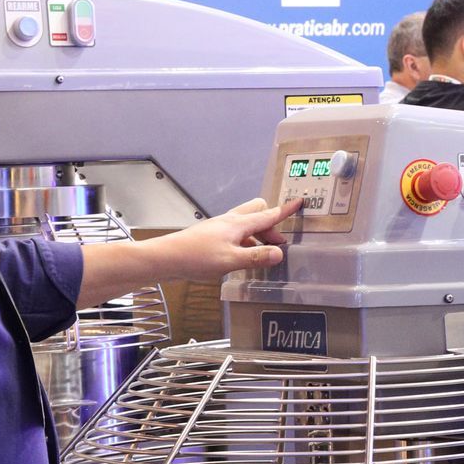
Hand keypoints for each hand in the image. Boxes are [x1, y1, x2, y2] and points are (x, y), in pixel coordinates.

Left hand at [144, 197, 303, 282]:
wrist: (165, 258)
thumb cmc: (196, 258)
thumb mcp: (230, 260)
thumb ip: (256, 257)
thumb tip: (279, 253)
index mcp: (238, 224)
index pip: (268, 214)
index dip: (284, 210)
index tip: (298, 202)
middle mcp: (230, 221)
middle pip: (257, 212)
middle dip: (271, 224)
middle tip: (277, 243)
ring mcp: (220, 227)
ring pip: (246, 223)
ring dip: (258, 234)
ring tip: (263, 253)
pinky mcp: (212, 235)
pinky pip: (236, 232)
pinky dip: (246, 240)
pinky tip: (243, 256)